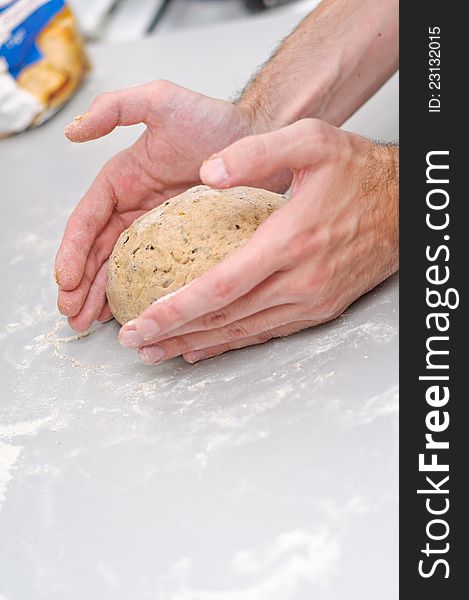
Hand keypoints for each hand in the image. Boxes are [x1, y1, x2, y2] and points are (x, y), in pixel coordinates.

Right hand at [55, 80, 271, 330]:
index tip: (65, 280)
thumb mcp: (161, 101)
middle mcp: (135, 208)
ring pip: (120, 268)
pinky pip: (153, 273)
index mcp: (122, 181)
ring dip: (99, 296)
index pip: (89, 220)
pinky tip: (125, 314)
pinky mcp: (182, 246)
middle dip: (80, 284)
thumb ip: (116, 108)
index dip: (73, 251)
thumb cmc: (214, 120)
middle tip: (71, 315)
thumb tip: (73, 132)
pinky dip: (135, 293)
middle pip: (98, 252)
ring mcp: (158, 230)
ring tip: (86, 323)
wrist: (261, 140)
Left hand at [118, 119, 398, 363]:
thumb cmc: (356, 174)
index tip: (143, 321)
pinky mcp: (318, 309)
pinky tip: (205, 348)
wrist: (401, 206)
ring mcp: (311, 300)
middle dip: (175, 333)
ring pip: (243, 332)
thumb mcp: (310, 141)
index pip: (222, 286)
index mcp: (290, 239)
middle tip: (136, 343)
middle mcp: (300, 280)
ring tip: (159, 351)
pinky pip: (266, 333)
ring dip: (198, 344)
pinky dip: (231, 343)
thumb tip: (209, 172)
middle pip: (226, 317)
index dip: (178, 309)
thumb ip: (256, 152)